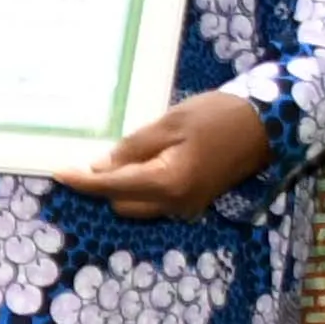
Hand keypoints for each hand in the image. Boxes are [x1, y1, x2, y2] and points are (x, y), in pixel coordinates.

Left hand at [56, 90, 274, 221]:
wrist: (267, 126)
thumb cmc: (218, 116)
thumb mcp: (169, 123)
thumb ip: (133, 148)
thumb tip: (100, 167)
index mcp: (167, 183)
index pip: (111, 187)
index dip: (82, 181)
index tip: (58, 173)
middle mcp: (175, 204)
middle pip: (121, 202)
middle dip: (102, 184)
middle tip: (86, 157)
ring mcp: (186, 207)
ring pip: (137, 206)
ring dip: (121, 187)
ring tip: (113, 158)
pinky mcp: (193, 202)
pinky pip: (156, 202)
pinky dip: (141, 187)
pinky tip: (138, 163)